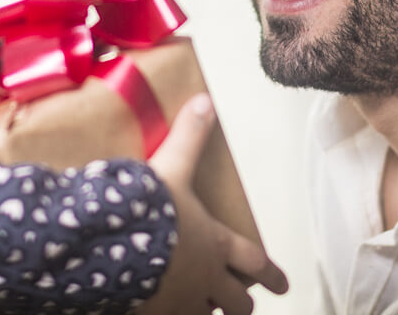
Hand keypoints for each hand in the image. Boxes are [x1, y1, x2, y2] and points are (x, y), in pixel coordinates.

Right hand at [141, 94, 288, 314]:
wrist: (116, 244)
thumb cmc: (151, 210)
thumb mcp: (172, 167)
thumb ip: (189, 137)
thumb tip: (204, 103)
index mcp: (217, 244)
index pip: (256, 262)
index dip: (271, 274)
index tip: (282, 284)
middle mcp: (208, 278)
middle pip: (239, 303)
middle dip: (242, 305)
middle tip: (243, 306)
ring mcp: (184, 303)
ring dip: (208, 313)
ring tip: (201, 311)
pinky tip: (159, 311)